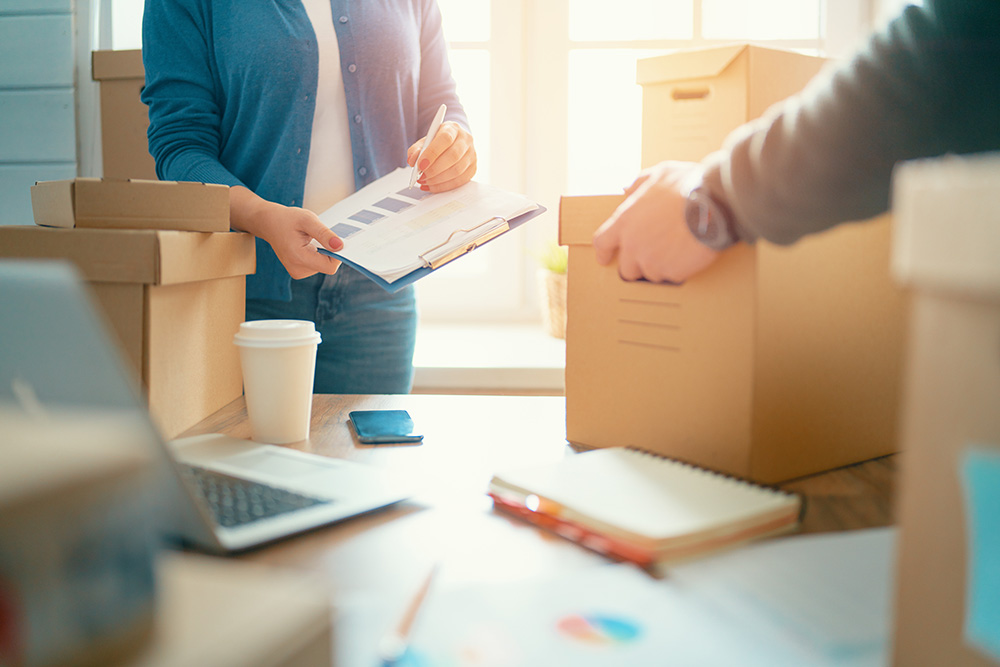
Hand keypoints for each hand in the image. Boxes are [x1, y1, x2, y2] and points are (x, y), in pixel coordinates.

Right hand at [229, 186, 342, 279]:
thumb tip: (340, 246)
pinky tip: (308, 244)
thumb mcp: (307, 220)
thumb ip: (324, 233)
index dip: (337, 254)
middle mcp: (298, 270)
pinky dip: (318, 254)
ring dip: (323, 251)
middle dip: (329, 251)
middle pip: (327, 266)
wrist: (268, 223)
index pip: (330, 266)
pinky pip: (317, 265)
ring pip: (323, 265)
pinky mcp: (299, 271)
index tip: (335, 239)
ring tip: (310, 239)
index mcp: (298, 258)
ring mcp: (297, 272)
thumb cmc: (287, 219)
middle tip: (320, 235)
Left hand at [406, 121, 476, 191]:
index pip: (445, 139)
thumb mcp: (424, 141)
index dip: (432, 153)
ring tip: (425, 181)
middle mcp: (465, 140)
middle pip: (453, 156)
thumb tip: (412, 161)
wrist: (453, 143)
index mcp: (453, 129)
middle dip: (434, 169)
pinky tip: (432, 186)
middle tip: (421, 176)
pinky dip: (444, 186)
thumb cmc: (438, 142)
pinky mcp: (473, 168)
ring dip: (438, 180)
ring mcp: (472, 155)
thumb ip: (416, 150)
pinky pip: (459, 181)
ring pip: (457, 170)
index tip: (420, 165)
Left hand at [592, 161, 719, 283]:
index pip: (602, 243)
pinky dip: (678, 270)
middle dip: (637, 265)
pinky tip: (689, 255)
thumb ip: (639, 183)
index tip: (605, 258)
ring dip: (660, 267)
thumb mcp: (660, 174)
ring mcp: (651, 261)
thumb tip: (626, 189)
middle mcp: (633, 244)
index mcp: (626, 221)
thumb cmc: (688, 185)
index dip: (604, 252)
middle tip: (654, 256)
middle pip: (626, 269)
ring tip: (677, 251)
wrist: (714, 203)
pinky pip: (671, 277)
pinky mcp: (671, 272)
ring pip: (650, 274)